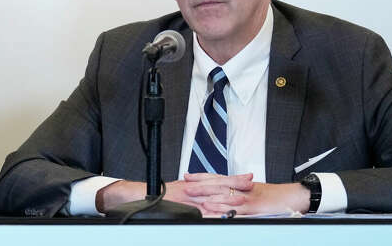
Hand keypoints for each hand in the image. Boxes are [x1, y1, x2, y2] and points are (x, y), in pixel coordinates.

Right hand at [95, 173, 253, 215]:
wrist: (140, 196)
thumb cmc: (159, 194)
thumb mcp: (179, 189)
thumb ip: (194, 188)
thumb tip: (207, 191)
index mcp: (194, 184)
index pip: (217, 179)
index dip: (233, 178)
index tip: (248, 177)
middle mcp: (193, 189)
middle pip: (218, 185)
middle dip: (235, 184)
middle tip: (251, 183)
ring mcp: (188, 199)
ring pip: (211, 197)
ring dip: (227, 197)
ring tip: (242, 198)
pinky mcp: (183, 209)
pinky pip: (200, 212)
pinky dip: (212, 213)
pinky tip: (222, 215)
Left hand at [184, 178, 309, 214]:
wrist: (293, 196)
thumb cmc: (275, 195)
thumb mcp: (254, 191)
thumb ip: (239, 191)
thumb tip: (224, 195)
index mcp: (240, 183)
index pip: (217, 177)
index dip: (201, 176)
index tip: (187, 176)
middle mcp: (241, 187)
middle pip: (217, 184)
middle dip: (200, 185)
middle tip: (185, 185)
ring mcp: (247, 196)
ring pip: (224, 194)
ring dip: (207, 195)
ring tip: (193, 196)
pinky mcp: (253, 207)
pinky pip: (236, 208)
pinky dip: (223, 208)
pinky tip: (214, 209)